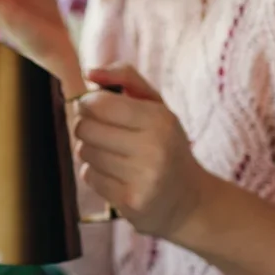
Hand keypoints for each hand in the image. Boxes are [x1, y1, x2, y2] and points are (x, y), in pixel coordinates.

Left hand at [72, 64, 207, 238]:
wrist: (189, 200)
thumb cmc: (165, 143)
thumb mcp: (156, 105)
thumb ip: (124, 77)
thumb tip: (89, 71)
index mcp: (160, 119)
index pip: (98, 103)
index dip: (88, 103)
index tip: (95, 108)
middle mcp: (154, 148)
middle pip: (85, 128)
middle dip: (88, 128)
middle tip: (105, 133)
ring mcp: (143, 178)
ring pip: (84, 152)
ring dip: (91, 152)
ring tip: (114, 155)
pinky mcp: (131, 202)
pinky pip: (88, 177)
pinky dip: (95, 174)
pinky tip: (116, 175)